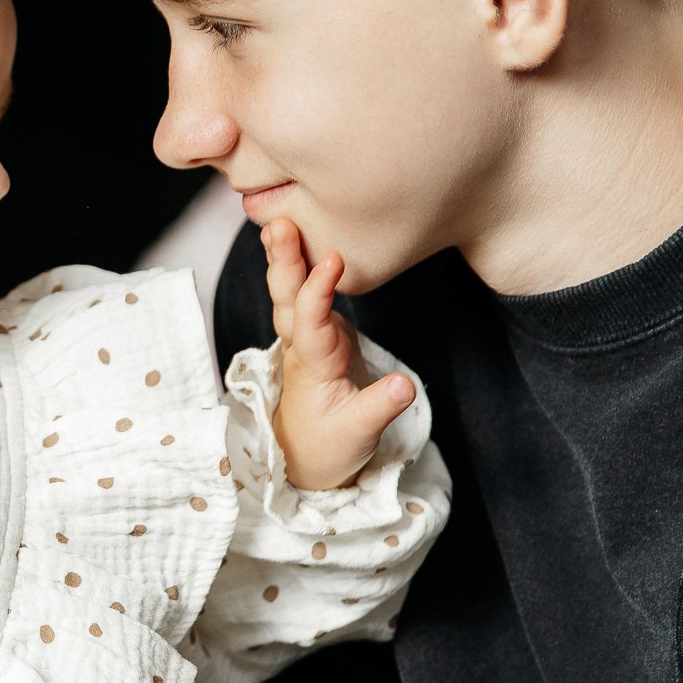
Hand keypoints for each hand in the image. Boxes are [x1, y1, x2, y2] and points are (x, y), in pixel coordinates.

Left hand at [261, 217, 414, 489]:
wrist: (305, 459)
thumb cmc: (329, 446)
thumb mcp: (358, 435)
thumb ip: (379, 407)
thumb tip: (405, 384)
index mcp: (312, 365)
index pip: (311, 322)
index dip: (318, 290)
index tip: (331, 258)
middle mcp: (302, 345)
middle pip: (288, 299)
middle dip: (283, 261)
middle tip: (278, 224)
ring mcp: (306, 338)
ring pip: (290, 294)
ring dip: (284, 259)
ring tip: (278, 223)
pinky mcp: (317, 336)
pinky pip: (303, 297)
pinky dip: (299, 270)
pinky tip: (300, 242)